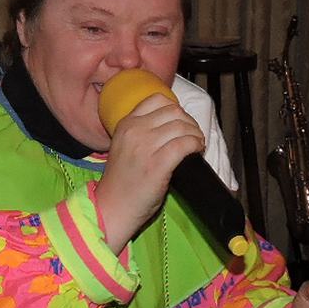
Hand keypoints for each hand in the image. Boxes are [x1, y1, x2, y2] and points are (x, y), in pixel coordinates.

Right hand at [94, 94, 205, 249]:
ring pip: (182, 126)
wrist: (112, 208)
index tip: (180, 123)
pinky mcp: (158, 164)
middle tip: (192, 136)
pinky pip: (185, 144)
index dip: (175, 109)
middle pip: (174, 111)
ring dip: (195, 134)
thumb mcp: (125, 147)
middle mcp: (135, 130)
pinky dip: (196, 145)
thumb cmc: (121, 182)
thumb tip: (174, 126)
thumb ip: (142, 132)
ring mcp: (146, 146)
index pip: (157, 99)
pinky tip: (197, 151)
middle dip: (189, 122)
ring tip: (196, 145)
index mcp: (126, 124)